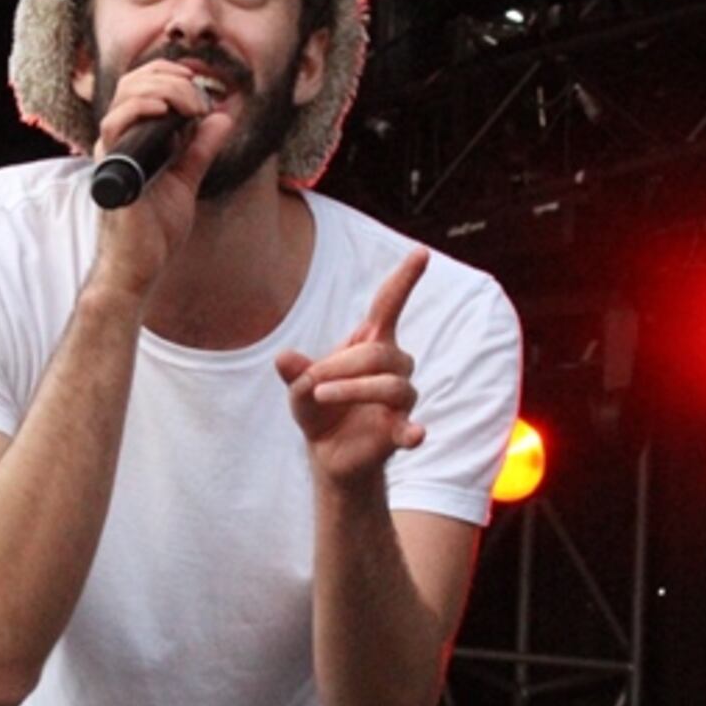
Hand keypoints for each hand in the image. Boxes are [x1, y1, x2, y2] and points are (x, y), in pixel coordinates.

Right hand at [90, 60, 234, 299]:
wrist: (140, 265)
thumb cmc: (155, 229)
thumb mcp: (187, 178)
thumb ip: (201, 148)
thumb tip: (223, 118)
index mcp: (134, 138)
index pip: (142, 86)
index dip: (170, 73)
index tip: (200, 81)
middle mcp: (119, 139)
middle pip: (133, 82)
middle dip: (170, 77)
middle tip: (200, 97)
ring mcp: (113, 151)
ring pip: (126, 95)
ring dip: (164, 89)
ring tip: (191, 105)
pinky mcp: (112, 167)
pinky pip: (115, 124)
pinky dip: (140, 109)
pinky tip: (164, 111)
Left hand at [276, 249, 428, 486]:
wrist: (329, 454)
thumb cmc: (320, 409)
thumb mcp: (299, 388)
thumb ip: (295, 372)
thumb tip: (283, 358)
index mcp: (370, 344)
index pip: (390, 305)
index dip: (405, 279)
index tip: (422, 252)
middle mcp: (393, 366)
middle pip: (381, 353)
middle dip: (342, 365)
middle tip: (312, 382)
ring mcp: (399, 400)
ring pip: (393, 385)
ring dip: (352, 389)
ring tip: (320, 396)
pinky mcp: (399, 431)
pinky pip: (410, 427)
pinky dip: (413, 431)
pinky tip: (416, 435)